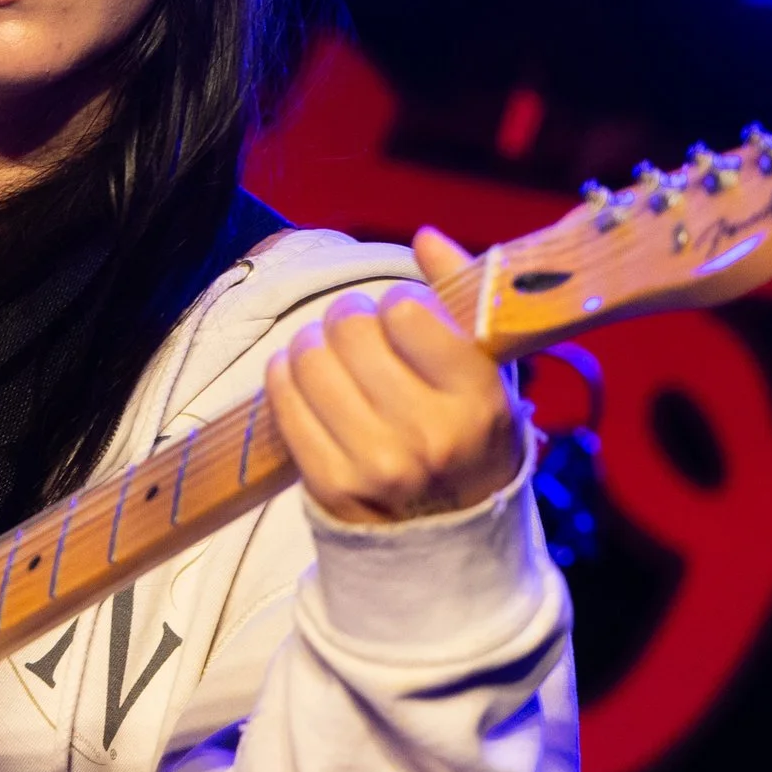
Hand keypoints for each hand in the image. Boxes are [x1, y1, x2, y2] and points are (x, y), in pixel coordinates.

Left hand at [265, 227, 521, 524]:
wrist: (448, 534)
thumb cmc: (469, 435)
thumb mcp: (488, 372)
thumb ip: (463, 297)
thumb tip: (425, 236)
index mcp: (476, 401)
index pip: (408, 311)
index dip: (398, 302)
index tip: (403, 315)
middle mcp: (427, 435)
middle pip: (352, 329)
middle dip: (349, 317)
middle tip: (358, 330)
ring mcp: (375, 464)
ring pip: (310, 359)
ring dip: (312, 343)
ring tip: (330, 353)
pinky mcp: (329, 484)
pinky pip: (282, 400)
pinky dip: (285, 375)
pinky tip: (303, 377)